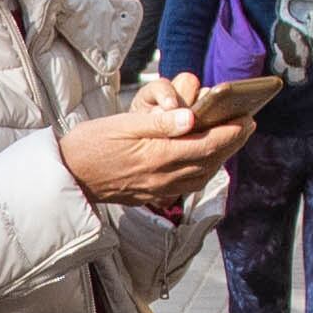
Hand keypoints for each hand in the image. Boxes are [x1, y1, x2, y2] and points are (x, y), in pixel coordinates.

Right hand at [59, 98, 250, 207]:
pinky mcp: (150, 195)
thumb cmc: (90, 144)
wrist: (65, 177)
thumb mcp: (123, 125)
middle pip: (209, 160)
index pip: (207, 144)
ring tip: (231, 140)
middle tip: (247, 124)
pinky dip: (202, 170)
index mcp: (158, 157)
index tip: (247, 118)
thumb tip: (193, 117)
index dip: (231, 132)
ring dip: (219, 157)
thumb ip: (160, 123)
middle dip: (232, 143)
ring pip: (201, 174)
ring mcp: (157, 190)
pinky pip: (186, 184)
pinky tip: (203, 160)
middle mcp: (162, 178)